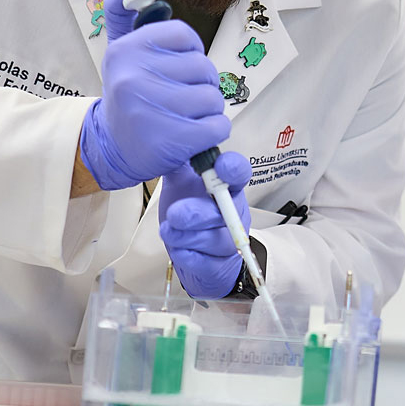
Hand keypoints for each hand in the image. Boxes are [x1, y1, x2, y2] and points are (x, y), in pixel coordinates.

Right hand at [79, 0, 231, 189]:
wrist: (113, 148)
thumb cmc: (129, 95)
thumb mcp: (121, 52)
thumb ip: (125, 14)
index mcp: (126, 50)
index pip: (184, 35)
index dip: (189, 53)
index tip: (174, 68)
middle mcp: (134, 76)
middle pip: (203, 68)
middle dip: (200, 84)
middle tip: (178, 98)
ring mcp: (151, 109)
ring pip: (212, 97)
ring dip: (207, 110)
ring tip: (183, 117)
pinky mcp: (170, 140)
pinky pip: (217, 126)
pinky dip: (212, 132)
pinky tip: (192, 135)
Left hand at [158, 150, 252, 298]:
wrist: (196, 255)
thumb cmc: (191, 214)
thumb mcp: (182, 185)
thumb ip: (177, 164)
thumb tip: (165, 139)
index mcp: (227, 188)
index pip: (239, 173)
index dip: (232, 169)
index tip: (219, 166)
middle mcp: (233, 212)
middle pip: (226, 210)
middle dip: (199, 212)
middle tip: (176, 213)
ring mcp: (229, 240)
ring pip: (217, 239)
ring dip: (188, 236)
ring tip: (169, 230)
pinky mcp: (219, 266)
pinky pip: (206, 262)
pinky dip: (188, 255)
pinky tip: (179, 249)